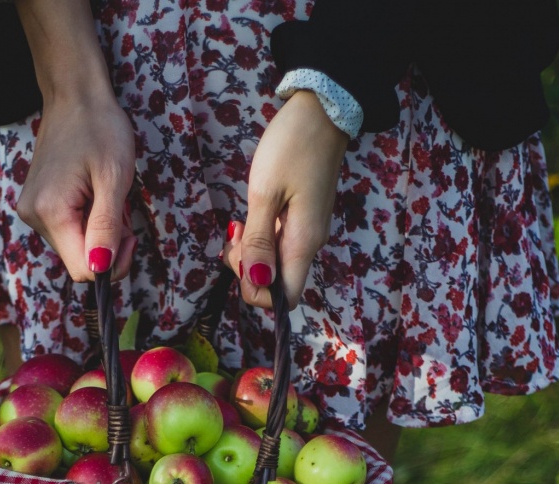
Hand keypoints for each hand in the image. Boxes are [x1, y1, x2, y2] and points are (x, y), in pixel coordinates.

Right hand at [15, 90, 137, 283]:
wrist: (75, 95)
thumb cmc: (99, 128)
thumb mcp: (113, 179)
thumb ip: (106, 228)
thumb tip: (101, 269)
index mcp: (51, 212)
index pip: (84, 270)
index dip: (112, 264)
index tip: (128, 236)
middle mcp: (34, 217)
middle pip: (79, 260)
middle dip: (107, 245)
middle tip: (120, 210)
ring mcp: (33, 211)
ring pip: (75, 247)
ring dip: (99, 233)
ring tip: (106, 197)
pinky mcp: (37, 205)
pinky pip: (69, 231)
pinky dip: (88, 222)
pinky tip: (93, 196)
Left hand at [225, 91, 347, 308]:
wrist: (322, 110)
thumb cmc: (292, 145)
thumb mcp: (266, 192)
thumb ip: (259, 241)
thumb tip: (257, 281)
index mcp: (303, 242)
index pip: (285, 298)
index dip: (259, 293)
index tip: (242, 260)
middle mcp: (309, 244)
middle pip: (277, 283)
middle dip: (248, 270)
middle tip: (235, 235)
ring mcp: (307, 232)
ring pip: (275, 264)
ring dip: (251, 253)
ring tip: (240, 223)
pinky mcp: (303, 220)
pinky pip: (279, 245)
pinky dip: (260, 239)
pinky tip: (250, 218)